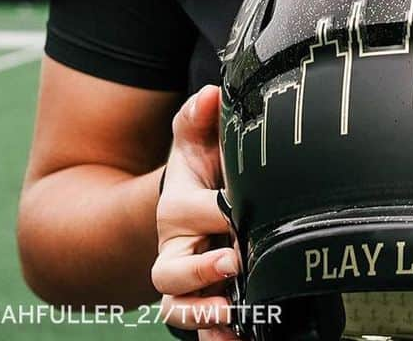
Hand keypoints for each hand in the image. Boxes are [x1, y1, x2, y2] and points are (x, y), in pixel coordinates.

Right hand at [151, 84, 239, 340]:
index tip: (241, 210)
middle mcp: (174, 250)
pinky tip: (237, 337)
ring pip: (179, 307)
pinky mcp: (203, 301)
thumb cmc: (201, 170)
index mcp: (175, 209)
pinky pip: (200, 328)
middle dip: (200, 272)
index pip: (193, 212)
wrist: (194, 202)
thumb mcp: (197, 139)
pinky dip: (215, 337)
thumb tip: (210, 96)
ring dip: (204, 314)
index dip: (218, 213)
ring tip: (232, 315)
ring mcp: (186, 281)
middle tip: (234, 263)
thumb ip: (199, 117)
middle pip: (170, 271)